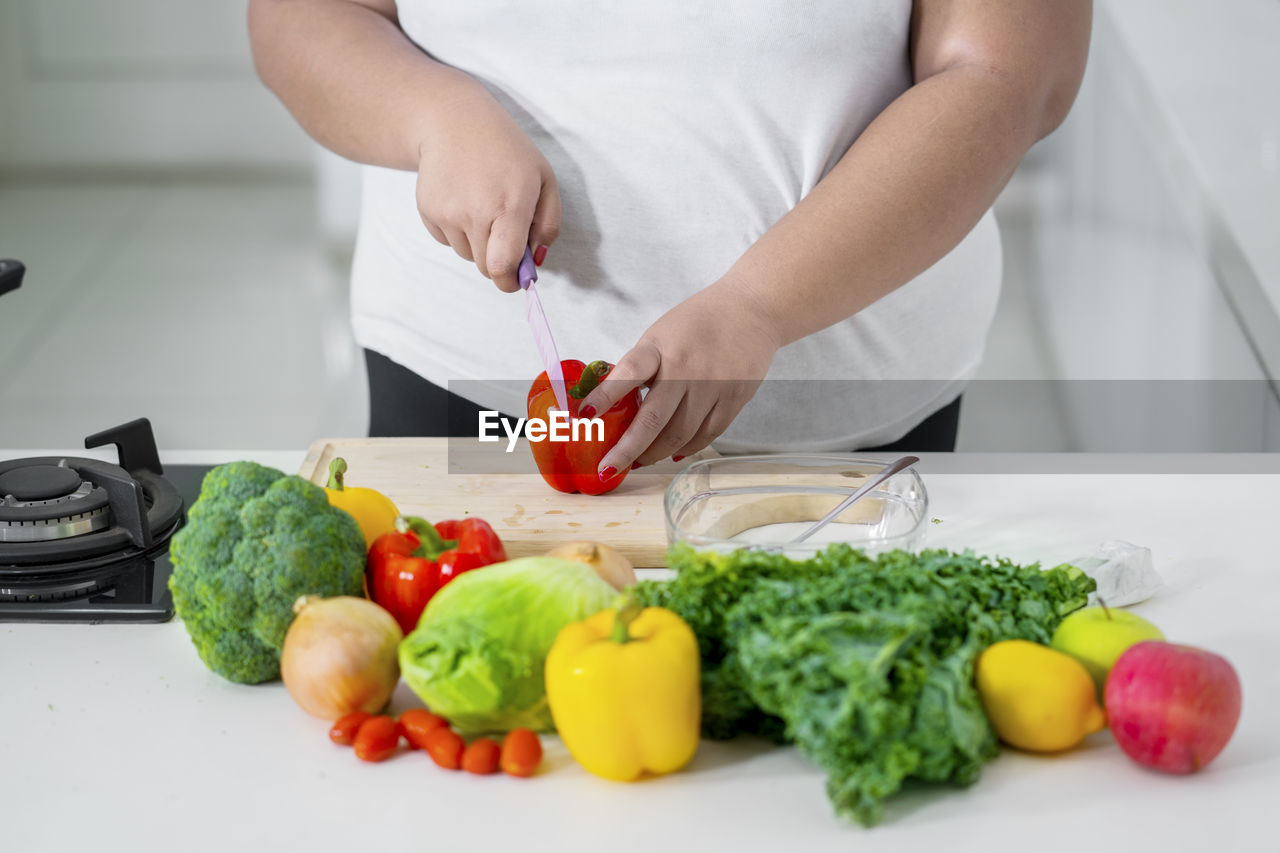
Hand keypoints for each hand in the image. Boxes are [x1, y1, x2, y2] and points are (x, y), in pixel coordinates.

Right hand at [414, 94, 560, 290]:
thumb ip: (548, 224)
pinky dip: (458, 231)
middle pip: (485, 267)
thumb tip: (536, 261)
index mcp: (509, 206)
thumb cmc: (507, 150)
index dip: (510, 281)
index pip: (502, 266)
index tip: (516, 280)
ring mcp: (447, 213)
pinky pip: (448, 241)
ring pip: (467, 255)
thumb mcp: (544, 179)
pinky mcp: (428, 211)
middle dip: (499, 260)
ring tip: (483, 207)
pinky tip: (463, 201)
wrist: (454, 121)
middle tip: (506, 235)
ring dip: (479, 244)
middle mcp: (474, 213)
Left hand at [577, 282, 782, 474]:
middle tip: (607, 469)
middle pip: (653, 419)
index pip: (629, 373)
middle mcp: (686, 369)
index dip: (605, 396)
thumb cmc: (698, 323)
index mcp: (661, 347)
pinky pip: (705, 436)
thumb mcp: (661, 334)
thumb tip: (614, 404)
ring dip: (654, 454)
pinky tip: (671, 454)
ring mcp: (713, 387)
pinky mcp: (734, 399)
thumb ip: (642, 367)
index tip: (584, 416)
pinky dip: (685, 449)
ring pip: (679, 436)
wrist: (752, 309)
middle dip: (627, 450)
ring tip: (638, 462)